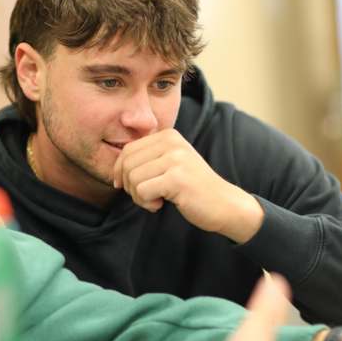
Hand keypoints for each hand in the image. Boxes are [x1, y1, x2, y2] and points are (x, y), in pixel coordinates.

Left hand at [112, 129, 263, 242]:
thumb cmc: (192, 187)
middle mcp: (171, 142)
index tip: (126, 187)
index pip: (127, 150)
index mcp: (168, 136)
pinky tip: (160, 204)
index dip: (120, 171)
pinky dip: (146, 203)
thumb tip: (116, 168)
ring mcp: (175, 159)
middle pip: (127, 164)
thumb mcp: (170, 164)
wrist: (224, 204)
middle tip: (145, 196)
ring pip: (132, 178)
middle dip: (129, 185)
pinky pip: (142, 191)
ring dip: (138, 196)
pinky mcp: (177, 178)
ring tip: (154, 200)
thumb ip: (147, 159)